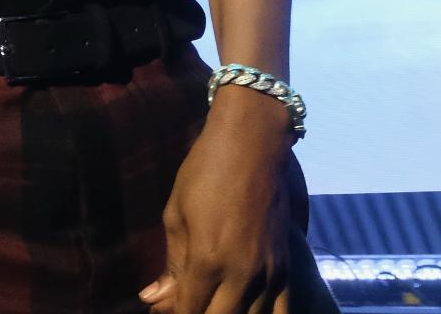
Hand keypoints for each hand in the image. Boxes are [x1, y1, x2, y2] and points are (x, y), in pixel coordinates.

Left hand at [141, 89, 295, 313]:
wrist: (252, 144)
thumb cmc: (205, 172)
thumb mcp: (176, 214)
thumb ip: (171, 264)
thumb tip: (152, 299)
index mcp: (208, 260)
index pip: (189, 311)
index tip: (161, 310)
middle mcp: (243, 274)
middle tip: (184, 305)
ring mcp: (270, 273)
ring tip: (214, 304)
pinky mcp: (287, 267)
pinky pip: (281, 310)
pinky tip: (246, 308)